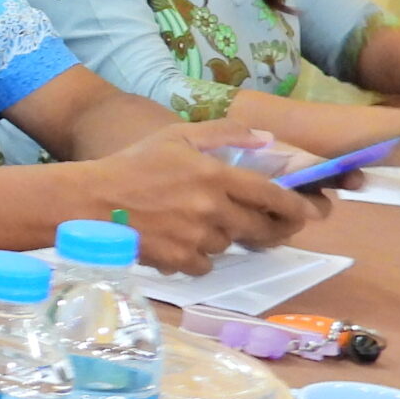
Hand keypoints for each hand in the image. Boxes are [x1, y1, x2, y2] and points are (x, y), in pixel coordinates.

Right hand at [89, 120, 330, 274]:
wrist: (90, 202)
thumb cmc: (132, 164)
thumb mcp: (176, 135)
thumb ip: (224, 134)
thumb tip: (267, 139)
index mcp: (215, 175)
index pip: (272, 195)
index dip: (296, 206)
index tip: (309, 212)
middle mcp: (212, 208)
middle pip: (260, 228)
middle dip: (271, 229)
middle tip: (268, 227)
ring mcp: (196, 237)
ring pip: (228, 245)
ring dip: (223, 238)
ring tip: (199, 225)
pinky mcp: (179, 260)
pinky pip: (204, 264)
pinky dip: (197, 257)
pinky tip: (179, 242)